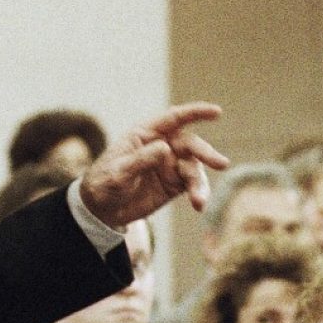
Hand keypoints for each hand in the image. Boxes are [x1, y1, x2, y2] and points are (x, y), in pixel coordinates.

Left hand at [79, 102, 228, 227]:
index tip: (216, 112)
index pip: (173, 118)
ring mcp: (170, 165)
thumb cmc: (104, 184)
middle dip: (205, 153)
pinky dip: (198, 193)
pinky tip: (199, 204)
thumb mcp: (118, 173)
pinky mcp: (175, 184)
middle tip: (221, 164)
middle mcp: (161, 146)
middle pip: (190, 144)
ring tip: (199, 199)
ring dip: (200, 182)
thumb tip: (165, 148)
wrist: (101, 210)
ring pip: (194, 167)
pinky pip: (192, 185)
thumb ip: (140, 160)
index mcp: (144, 134)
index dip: (195, 113)